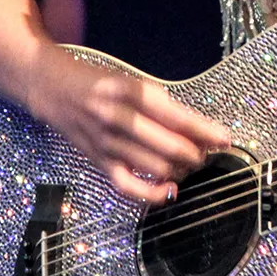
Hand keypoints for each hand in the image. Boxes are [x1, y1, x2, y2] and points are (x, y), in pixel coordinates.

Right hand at [28, 49, 232, 203]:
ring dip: (180, 170)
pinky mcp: (98, 162)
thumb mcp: (130, 81)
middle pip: (170, 146)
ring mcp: (106, 142)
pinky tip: (169, 190)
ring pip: (155, 167)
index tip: (225, 139)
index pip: (178, 117)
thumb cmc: (97, 82)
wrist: (51, 87)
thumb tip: (196, 128)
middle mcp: (118, 118)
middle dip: (196, 154)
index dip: (206, 131)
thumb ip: (161, 104)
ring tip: (189, 164)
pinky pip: (128, 187)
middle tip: (206, 152)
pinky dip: (153, 194)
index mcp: (131, 91)